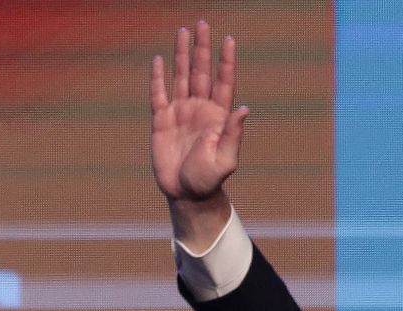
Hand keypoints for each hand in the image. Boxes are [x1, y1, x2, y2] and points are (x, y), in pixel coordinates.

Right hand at [151, 20, 247, 204]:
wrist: (186, 194)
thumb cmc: (209, 179)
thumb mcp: (226, 159)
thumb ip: (234, 133)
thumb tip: (244, 107)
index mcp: (219, 115)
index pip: (223, 81)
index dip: (226, 60)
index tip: (229, 39)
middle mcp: (200, 108)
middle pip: (201, 71)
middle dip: (202, 48)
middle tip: (202, 24)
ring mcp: (180, 113)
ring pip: (181, 77)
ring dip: (181, 55)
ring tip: (182, 31)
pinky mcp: (161, 121)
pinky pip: (158, 95)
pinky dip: (158, 78)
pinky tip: (159, 60)